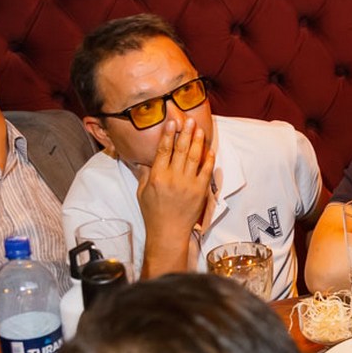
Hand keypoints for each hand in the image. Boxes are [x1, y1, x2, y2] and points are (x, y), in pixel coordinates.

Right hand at [137, 119, 215, 245]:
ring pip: (194, 157)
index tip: (172, 122)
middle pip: (180, 150)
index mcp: (158, 177)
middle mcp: (173, 178)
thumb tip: (143, 158)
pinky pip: (206, 172)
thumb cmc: (153, 213)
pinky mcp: (200, 191)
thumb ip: (145, 173)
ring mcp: (188, 185)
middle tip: (189, 120)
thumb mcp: (142, 192)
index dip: (168, 135)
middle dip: (185, 133)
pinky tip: (209, 150)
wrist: (168, 232)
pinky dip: (208, 160)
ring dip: (197, 142)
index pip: (163, 150)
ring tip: (199, 129)